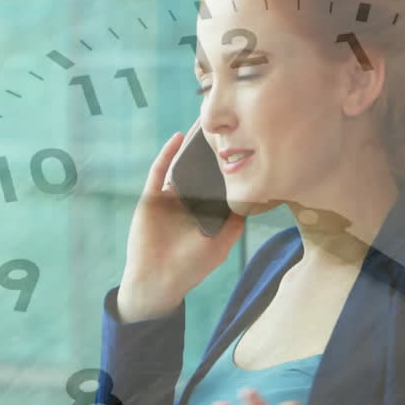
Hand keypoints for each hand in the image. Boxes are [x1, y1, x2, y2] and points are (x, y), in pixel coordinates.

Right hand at [120, 119, 244, 304]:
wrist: (157, 281)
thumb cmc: (190, 268)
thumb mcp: (220, 246)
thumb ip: (235, 224)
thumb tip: (252, 199)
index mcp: (204, 211)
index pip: (218, 183)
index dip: (228, 166)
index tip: (244, 144)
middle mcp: (187, 201)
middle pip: (200, 169)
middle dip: (211, 149)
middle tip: (226, 124)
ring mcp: (169, 198)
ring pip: (181, 165)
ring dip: (190, 146)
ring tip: (204, 122)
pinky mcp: (152, 198)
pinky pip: (159, 171)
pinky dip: (167, 153)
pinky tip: (179, 138)